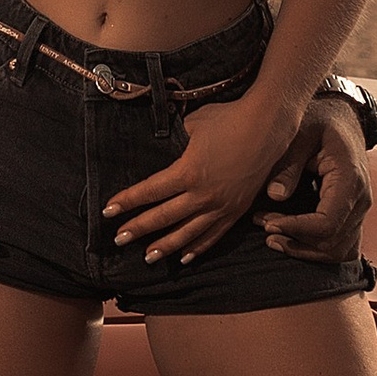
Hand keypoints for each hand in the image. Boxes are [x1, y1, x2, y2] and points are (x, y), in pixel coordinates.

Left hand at [102, 90, 303, 266]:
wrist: (268, 127)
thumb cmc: (229, 118)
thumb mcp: (194, 124)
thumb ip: (175, 138)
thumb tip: (162, 143)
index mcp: (188, 172)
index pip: (149, 191)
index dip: (127, 201)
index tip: (108, 211)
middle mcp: (203, 194)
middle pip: (164, 217)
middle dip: (138, 229)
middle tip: (119, 240)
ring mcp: (221, 205)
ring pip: (188, 233)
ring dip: (165, 246)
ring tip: (147, 257)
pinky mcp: (236, 210)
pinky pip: (213, 235)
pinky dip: (198, 248)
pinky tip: (185, 257)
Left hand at [261, 96, 371, 261]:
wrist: (343, 120)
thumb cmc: (321, 124)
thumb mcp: (300, 134)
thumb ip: (288, 164)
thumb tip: (274, 196)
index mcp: (350, 179)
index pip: (327, 223)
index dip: (296, 229)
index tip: (267, 224)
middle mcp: (361, 200)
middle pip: (330, 242)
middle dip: (293, 239)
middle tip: (262, 223)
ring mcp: (360, 211)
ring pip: (336, 251)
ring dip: (303, 249)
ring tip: (272, 236)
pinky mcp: (354, 217)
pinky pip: (341, 248)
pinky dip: (316, 251)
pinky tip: (291, 240)